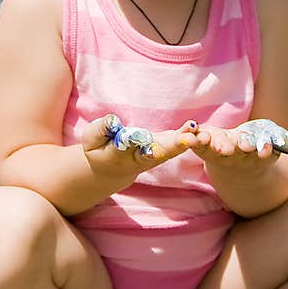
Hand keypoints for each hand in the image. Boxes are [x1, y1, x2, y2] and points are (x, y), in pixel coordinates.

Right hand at [81, 114, 200, 177]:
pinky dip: (187, 136)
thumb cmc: (98, 149)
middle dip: (171, 147)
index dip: (132, 143)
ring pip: (170, 150)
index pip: (125, 149)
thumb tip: (112, 120)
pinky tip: (197, 127)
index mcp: (118, 156)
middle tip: (187, 141)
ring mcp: (155, 154)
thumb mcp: (90, 140)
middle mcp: (140, 158)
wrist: (112, 168)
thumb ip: (100, 130)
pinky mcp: (164, 147)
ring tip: (197, 135)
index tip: (139, 138)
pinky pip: (176, 142)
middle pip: (156, 153)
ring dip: (184, 143)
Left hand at [191, 118, 287, 167]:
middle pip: (236, 153)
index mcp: (255, 156)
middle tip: (237, 147)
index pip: (261, 154)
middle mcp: (236, 157)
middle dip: (236, 148)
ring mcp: (218, 153)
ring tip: (210, 140)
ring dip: (213, 145)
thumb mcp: (272, 145)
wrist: (234, 161)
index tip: (265, 149)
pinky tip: (191, 128)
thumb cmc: (257, 147)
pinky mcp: (204, 147)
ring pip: (215, 151)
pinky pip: (198, 144)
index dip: (264, 151)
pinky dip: (194, 138)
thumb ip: (281, 143)